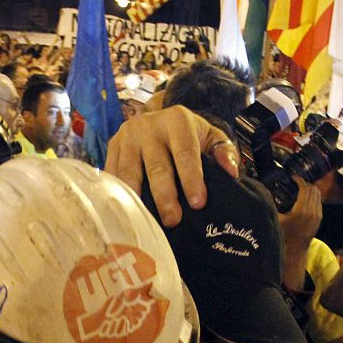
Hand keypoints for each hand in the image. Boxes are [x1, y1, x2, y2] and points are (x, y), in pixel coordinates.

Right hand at [105, 105, 239, 226]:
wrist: (155, 121)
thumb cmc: (187, 136)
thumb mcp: (209, 136)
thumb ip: (223, 151)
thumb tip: (231, 172)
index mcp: (177, 120)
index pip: (185, 153)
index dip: (192, 179)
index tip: (198, 203)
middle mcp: (148, 125)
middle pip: (157, 166)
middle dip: (165, 196)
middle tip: (173, 221)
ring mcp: (126, 136)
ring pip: (130, 173)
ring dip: (138, 200)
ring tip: (147, 222)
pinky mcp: (111, 148)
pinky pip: (112, 176)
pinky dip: (118, 195)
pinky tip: (127, 213)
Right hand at [278, 177, 321, 256]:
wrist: (295, 250)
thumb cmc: (283, 235)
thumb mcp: (275, 219)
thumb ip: (271, 206)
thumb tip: (264, 193)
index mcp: (301, 210)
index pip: (304, 188)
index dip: (299, 180)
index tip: (293, 178)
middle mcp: (312, 211)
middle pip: (313, 189)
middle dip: (305, 184)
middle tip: (296, 184)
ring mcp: (317, 215)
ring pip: (318, 194)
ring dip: (310, 190)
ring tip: (300, 190)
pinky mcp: (319, 218)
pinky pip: (318, 202)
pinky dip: (313, 198)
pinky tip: (304, 200)